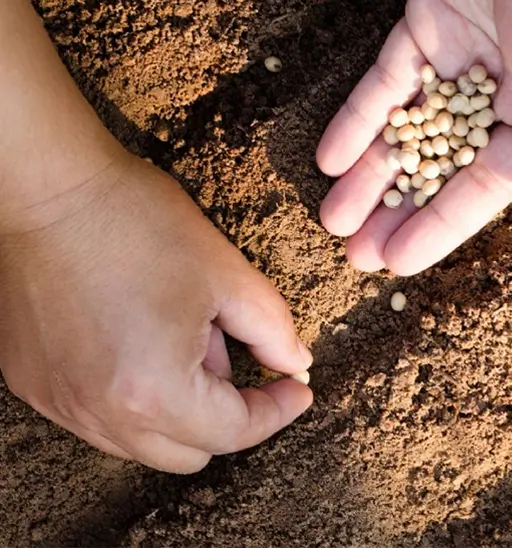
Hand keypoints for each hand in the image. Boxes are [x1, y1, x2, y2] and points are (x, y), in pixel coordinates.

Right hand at [0, 155, 313, 473]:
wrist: (48, 190)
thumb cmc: (138, 224)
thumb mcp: (228, 275)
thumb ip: (273, 331)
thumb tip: (294, 365)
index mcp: (154, 393)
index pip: (233, 433)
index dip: (276, 410)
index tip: (297, 389)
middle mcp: (100, 415)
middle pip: (189, 454)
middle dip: (229, 418)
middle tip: (245, 366)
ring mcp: (60, 404)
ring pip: (142, 442)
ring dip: (179, 410)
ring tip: (185, 340)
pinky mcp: (35, 385)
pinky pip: (99, 418)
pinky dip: (134, 399)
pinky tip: (142, 341)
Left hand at [317, 0, 511, 274]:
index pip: (489, 187)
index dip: (442, 225)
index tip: (399, 264)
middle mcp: (507, 93)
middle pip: (442, 164)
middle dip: (397, 209)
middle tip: (355, 255)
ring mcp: (465, 56)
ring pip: (410, 128)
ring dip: (371, 172)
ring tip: (332, 219)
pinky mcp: (430, 22)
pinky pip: (389, 79)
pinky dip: (360, 115)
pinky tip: (331, 156)